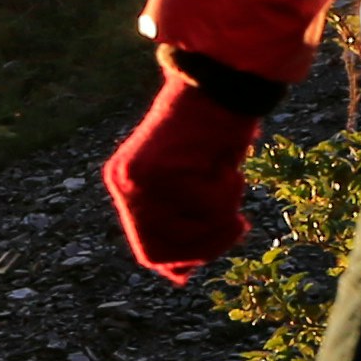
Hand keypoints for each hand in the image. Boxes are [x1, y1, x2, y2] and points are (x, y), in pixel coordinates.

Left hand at [101, 74, 266, 282]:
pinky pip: (210, 209)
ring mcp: (141, 180)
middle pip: (168, 251)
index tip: (216, 245)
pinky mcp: (166, 172)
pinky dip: (230, 194)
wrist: (221, 82)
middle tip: (236, 222)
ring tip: (230, 183)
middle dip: (208, 244)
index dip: (187, 259)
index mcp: (124, 185)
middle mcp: (125, 185)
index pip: (149, 250)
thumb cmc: (212, 131)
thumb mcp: (190, 185)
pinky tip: (228, 167)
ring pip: (191, 235)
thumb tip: (178, 277)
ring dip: (222, 218)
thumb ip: (178, 226)